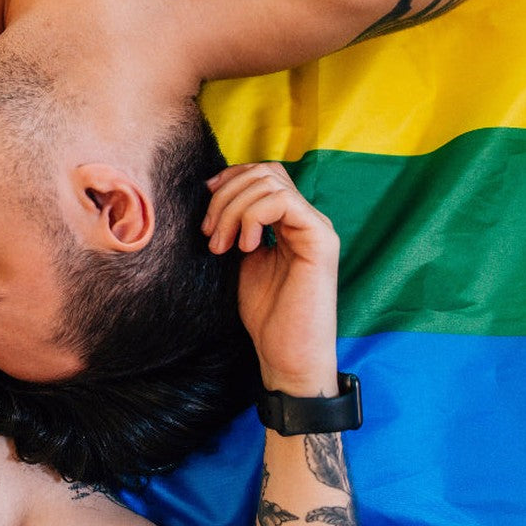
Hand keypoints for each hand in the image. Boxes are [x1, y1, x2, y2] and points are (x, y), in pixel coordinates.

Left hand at [201, 162, 338, 396]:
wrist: (286, 353)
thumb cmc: (265, 313)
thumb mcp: (241, 259)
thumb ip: (237, 227)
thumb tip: (214, 197)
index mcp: (290, 221)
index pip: (263, 173)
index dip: (230, 178)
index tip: (205, 201)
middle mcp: (307, 218)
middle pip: (264, 172)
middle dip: (225, 196)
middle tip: (210, 234)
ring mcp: (316, 227)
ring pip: (270, 183)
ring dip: (233, 210)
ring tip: (222, 246)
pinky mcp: (321, 240)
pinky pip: (283, 202)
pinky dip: (254, 218)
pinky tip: (246, 247)